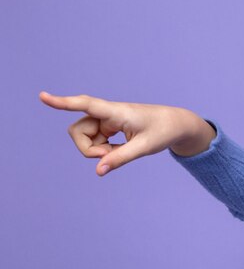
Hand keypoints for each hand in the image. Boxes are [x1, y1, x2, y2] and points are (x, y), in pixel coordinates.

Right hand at [39, 91, 213, 175]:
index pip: (86, 104)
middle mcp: (107, 113)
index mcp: (116, 111)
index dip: (63, 102)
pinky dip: (104, 151)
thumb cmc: (163, 131)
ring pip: (85, 138)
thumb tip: (98, 171)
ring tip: (121, 152)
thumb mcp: (144, 148)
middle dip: (88, 149)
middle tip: (110, 156)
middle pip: (77, 131)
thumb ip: (120, 159)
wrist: (176, 124)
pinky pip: (95, 142)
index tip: (42, 97)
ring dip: (98, 151)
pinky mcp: (109, 127)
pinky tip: (120, 150)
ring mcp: (106, 121)